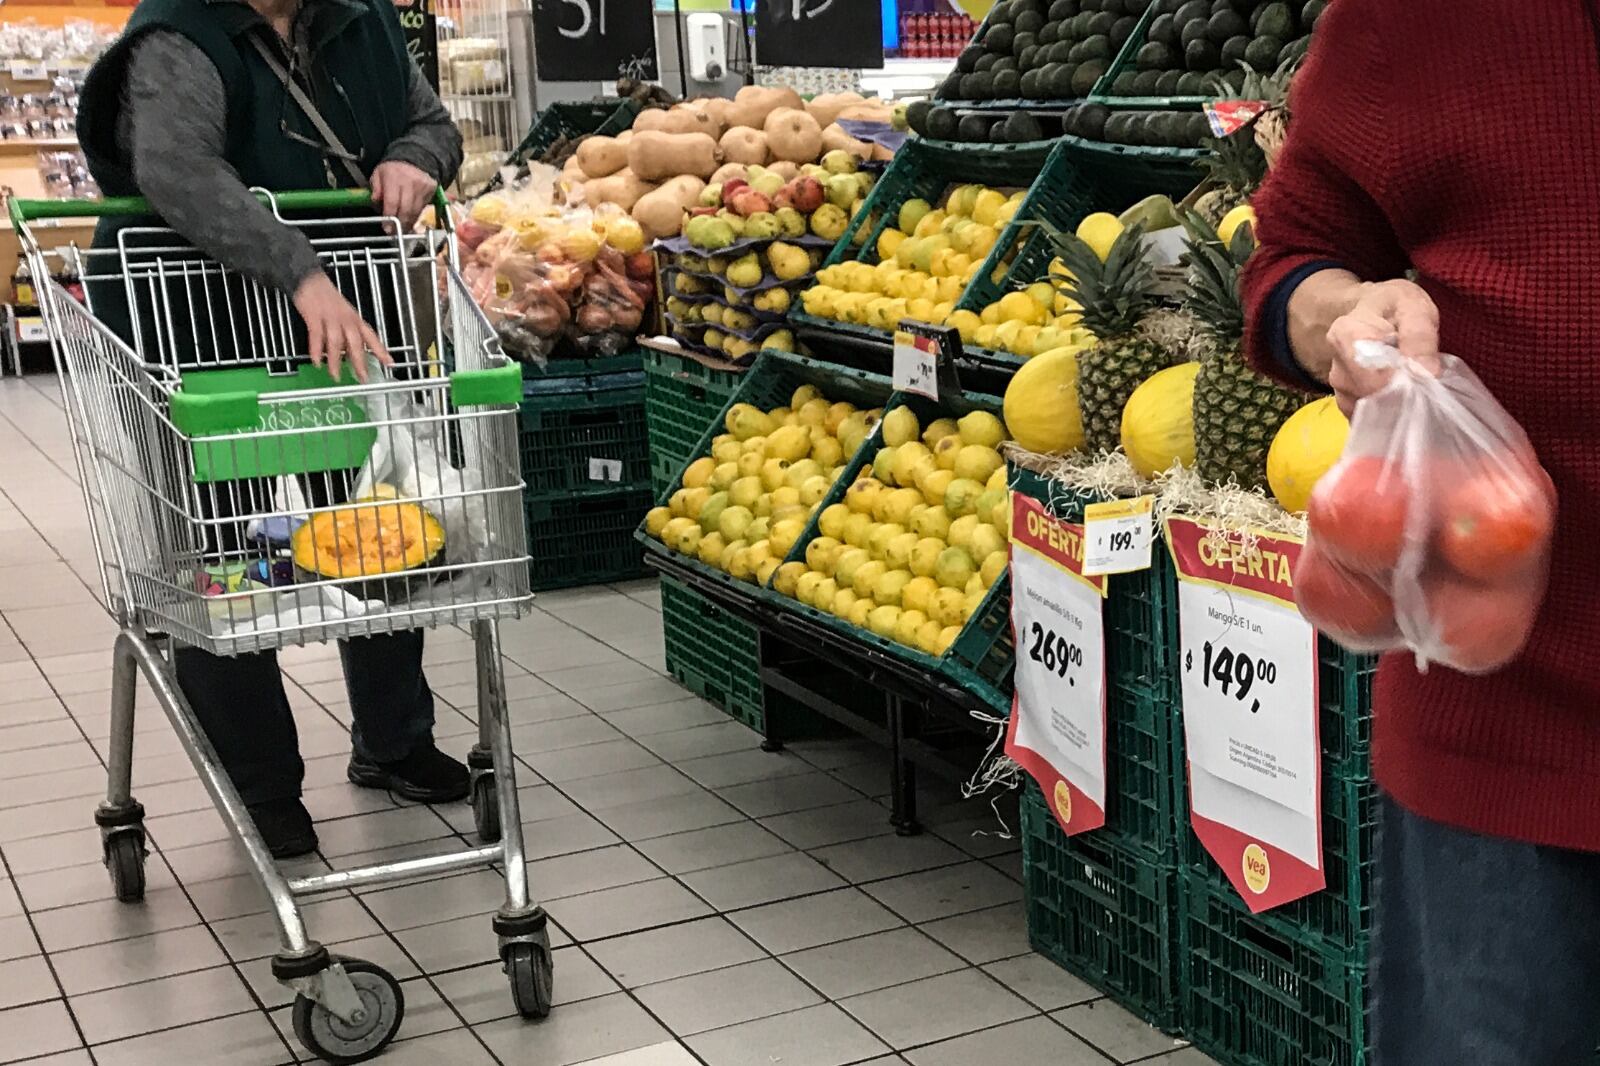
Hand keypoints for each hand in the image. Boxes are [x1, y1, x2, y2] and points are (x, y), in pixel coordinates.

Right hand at [294, 272, 389, 383]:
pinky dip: (317, 350)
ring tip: (336, 375)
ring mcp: (330, 318)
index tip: (390, 363)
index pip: (371, 336)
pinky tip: (318, 361)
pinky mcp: (314, 316)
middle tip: (362, 378)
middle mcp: (345, 319)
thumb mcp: (344, 314)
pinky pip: (317, 336)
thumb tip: (351, 353)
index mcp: (354, 318)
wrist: (310, 280)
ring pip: (336, 342)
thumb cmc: (327, 298)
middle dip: (360, 361)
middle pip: (356, 342)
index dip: (381, 350)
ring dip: (336, 360)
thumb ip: (348, 332)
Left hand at [370, 161, 437, 228]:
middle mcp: (410, 182)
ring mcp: (423, 188)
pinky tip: (409, 222)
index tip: (386, 228)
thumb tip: (375, 200)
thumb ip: (375, 188)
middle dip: (400, 224)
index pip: (392, 201)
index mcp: (394, 177)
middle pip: (406, 209)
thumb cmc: (393, 170)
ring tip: (401, 230)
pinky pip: (423, 209)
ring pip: (416, 211)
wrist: (415, 160)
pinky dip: (415, 217)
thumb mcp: (378, 174)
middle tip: (394, 233)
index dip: (389, 217)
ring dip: (408, 223)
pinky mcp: (431, 191)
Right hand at [1325, 279, 1440, 417]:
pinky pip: (1370, 418)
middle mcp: (1336, 368)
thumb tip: (1428, 374)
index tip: (1426, 385)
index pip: (1372, 373)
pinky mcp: (1347, 405)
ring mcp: (1339, 390)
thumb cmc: (1394, 307)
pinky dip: (1391, 414)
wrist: (1372, 312)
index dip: (1402, 385)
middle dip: (1404, 397)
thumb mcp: (1414, 307)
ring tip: (1417, 391)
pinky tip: (1404, 399)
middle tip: (1429, 388)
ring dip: (1398, 406)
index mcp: (1346, 336)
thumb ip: (1420, 337)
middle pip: (1372, 396)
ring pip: (1372, 412)